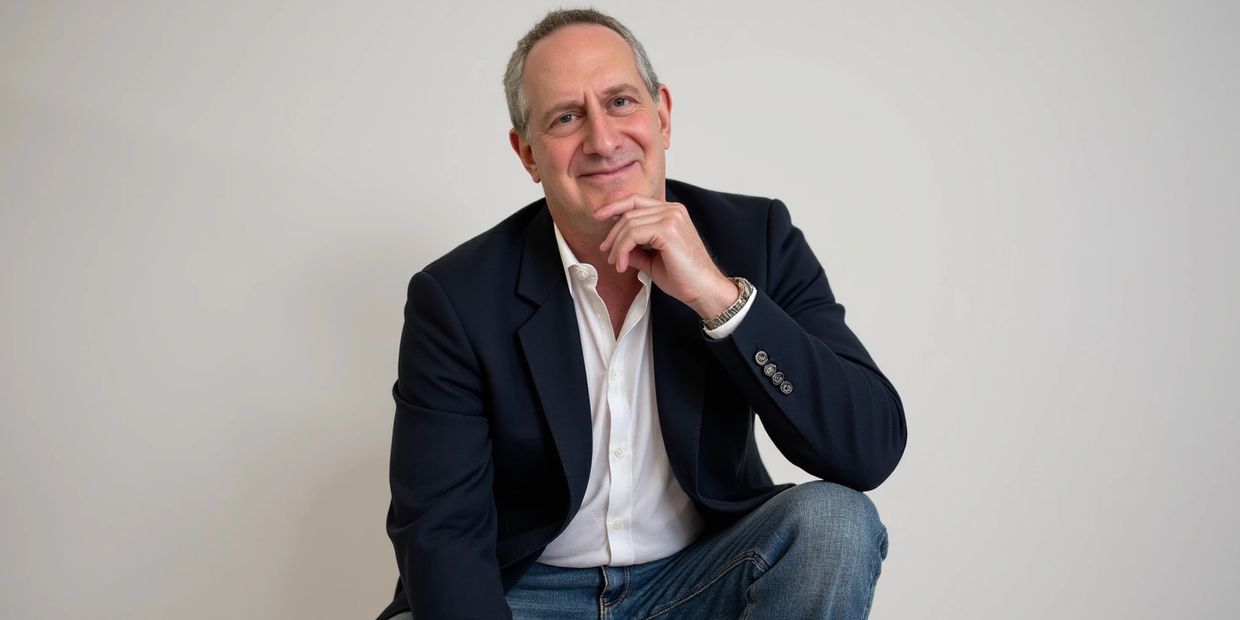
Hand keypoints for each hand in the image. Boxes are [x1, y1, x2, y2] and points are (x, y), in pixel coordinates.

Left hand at [595, 195, 739, 318]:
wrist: (704, 290)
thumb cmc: (683, 278)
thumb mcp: (652, 259)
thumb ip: (636, 248)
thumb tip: (616, 247)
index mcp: (672, 212)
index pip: (637, 201)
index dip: (615, 206)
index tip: (599, 216)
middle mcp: (673, 210)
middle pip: (629, 212)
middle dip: (613, 234)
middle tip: (606, 253)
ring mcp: (671, 217)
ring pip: (629, 223)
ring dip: (617, 246)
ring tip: (616, 264)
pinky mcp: (667, 229)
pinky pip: (633, 235)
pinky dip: (622, 250)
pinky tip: (623, 265)